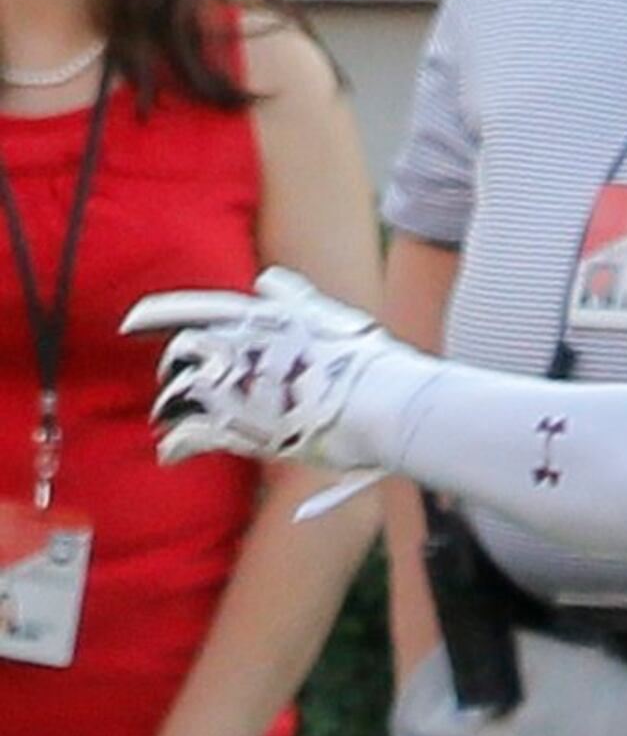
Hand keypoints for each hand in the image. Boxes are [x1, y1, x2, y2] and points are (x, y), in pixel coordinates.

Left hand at [129, 268, 423, 474]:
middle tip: (173, 384)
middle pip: (183, 355)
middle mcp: (237, 347)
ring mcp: (236, 388)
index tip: (130, 323)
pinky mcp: (239, 429)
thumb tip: (265, 280)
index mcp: (256, 318)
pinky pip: (190, 437)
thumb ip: (293, 296)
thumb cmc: (367, 363)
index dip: (156, 315)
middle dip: (176, 370)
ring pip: (180, 395)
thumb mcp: (329, 317)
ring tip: (171, 422)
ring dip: (172, 408)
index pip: (192, 310)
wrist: (387, 405)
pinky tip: (170, 455)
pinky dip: (176, 447)